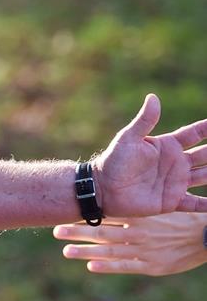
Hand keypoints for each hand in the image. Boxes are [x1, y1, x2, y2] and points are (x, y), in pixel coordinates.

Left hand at [54, 212, 206, 275]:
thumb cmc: (184, 219)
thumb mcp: (162, 206)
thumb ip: (140, 205)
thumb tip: (114, 197)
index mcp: (141, 215)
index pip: (108, 215)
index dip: (87, 216)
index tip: (67, 214)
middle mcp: (139, 232)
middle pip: (103, 232)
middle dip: (78, 232)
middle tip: (56, 231)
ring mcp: (145, 250)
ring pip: (110, 251)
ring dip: (86, 251)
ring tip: (66, 251)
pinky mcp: (153, 266)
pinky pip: (126, 266)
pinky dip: (108, 266)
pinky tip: (90, 266)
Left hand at [92, 95, 206, 215]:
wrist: (103, 189)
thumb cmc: (113, 161)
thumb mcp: (129, 139)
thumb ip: (144, 121)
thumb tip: (153, 97)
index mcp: (168, 146)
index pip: (196, 134)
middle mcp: (177, 163)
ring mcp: (176, 182)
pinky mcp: (172, 201)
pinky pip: (197, 204)